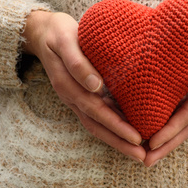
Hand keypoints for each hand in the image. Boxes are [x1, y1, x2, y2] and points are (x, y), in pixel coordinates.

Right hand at [21, 11, 144, 161]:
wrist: (43, 32)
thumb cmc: (59, 33)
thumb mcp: (65, 41)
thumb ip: (78, 63)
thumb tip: (95, 86)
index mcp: (68, 85)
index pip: (96, 111)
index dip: (116, 125)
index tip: (136, 137)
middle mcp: (71, 97)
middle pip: (97, 126)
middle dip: (120, 141)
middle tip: (143, 155)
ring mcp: (75, 99)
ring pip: (96, 125)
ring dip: (116, 140)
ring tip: (139, 151)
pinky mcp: (80, 96)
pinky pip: (96, 116)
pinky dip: (112, 127)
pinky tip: (128, 132)